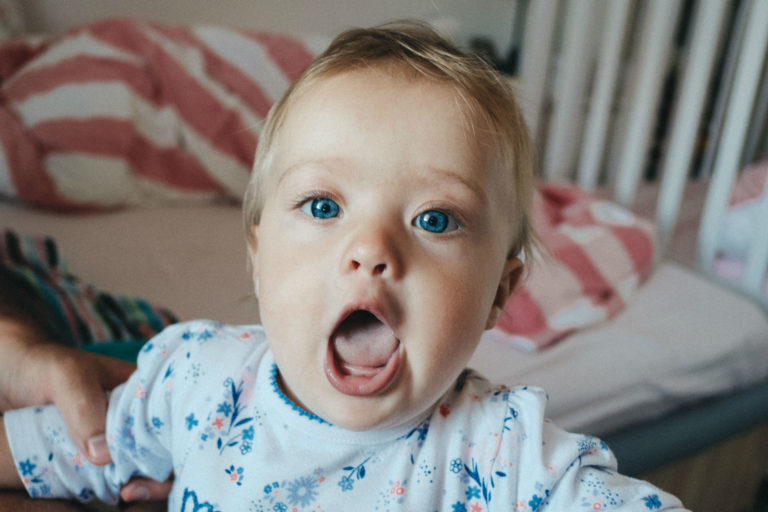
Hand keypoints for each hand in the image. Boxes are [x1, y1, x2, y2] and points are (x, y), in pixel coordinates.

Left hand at [0, 318, 171, 504]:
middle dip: (161, 476)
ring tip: (124, 496)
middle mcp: (138, 416)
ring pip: (147, 467)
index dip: (176, 446)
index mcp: (145, 391)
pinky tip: (117, 497)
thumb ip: (84, 408)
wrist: (6, 374)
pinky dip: (123, 490)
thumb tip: (104, 456)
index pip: (176, 421)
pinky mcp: (97, 459)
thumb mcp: (64, 376)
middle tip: (131, 492)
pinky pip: (118, 477)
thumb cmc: (40, 364)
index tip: (152, 469)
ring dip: (145, 486)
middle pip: (167, 449)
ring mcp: (118, 439)